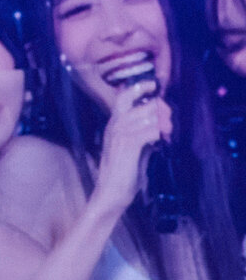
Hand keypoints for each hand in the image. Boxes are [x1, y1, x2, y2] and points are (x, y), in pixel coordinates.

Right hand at [91, 81, 169, 213]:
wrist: (111, 194)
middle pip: (142, 103)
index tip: (154, 86)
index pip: (123, 97)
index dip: (140, 88)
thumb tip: (160, 123)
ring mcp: (120, 135)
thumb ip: (143, 134)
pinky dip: (161, 134)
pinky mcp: (128, 146)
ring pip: (149, 116)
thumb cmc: (123, 173)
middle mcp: (115, 126)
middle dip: (160, 108)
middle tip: (169, 119)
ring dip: (164, 122)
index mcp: (114, 125)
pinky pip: (150, 131)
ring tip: (168, 132)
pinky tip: (163, 141)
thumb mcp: (134, 149)